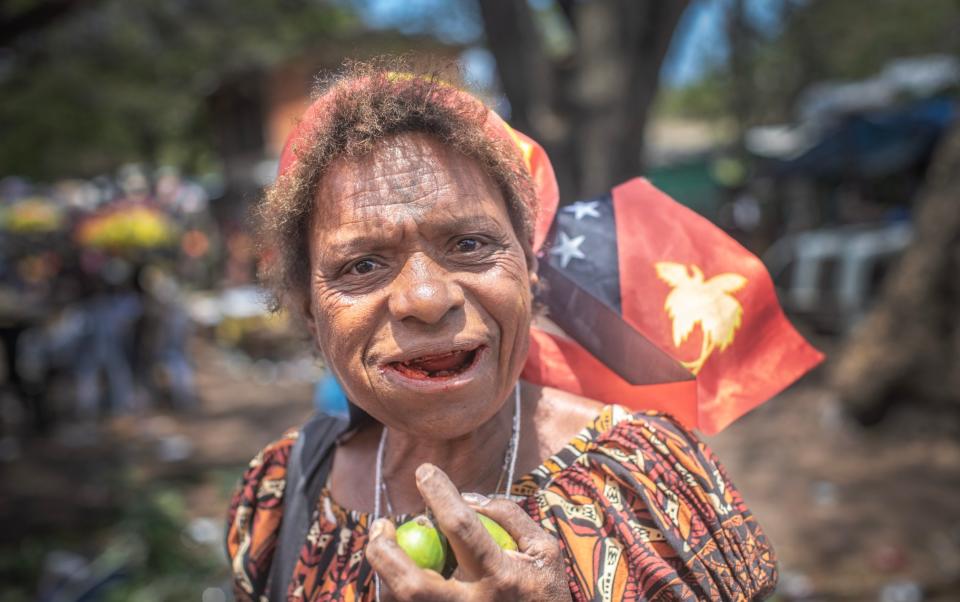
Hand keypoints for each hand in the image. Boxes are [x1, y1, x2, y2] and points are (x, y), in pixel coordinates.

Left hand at [366, 463, 571, 601]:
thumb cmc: (544, 593)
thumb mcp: (545, 551)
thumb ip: (509, 517)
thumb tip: (467, 498)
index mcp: (502, 577)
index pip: (462, 528)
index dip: (440, 494)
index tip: (424, 471)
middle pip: (413, 585)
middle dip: (386, 552)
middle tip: (381, 524)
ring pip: (403, 601)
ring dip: (385, 570)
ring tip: (385, 543)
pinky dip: (395, 589)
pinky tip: (399, 569)